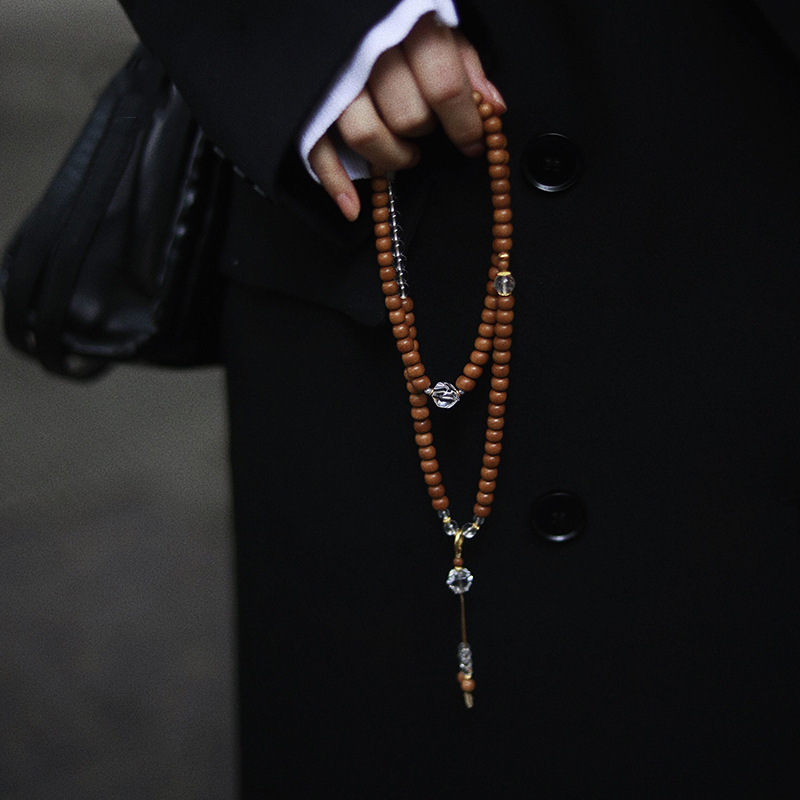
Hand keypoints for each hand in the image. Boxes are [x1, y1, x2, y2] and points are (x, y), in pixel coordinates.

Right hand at [308, 12, 505, 220]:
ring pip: (365, 136)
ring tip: (404, 152)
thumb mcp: (436, 25)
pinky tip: (352, 207)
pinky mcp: (307, 103)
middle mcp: (366, 51)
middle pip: (407, 116)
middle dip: (424, 131)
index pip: (444, 87)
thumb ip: (464, 63)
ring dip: (392, 156)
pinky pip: (318, 150)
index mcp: (406, 26)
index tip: (475, 141)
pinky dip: (336, 184)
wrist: (333, 11)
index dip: (465, 123)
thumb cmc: (394, 19)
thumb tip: (491, 107)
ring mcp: (332, 79)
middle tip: (426, 128)